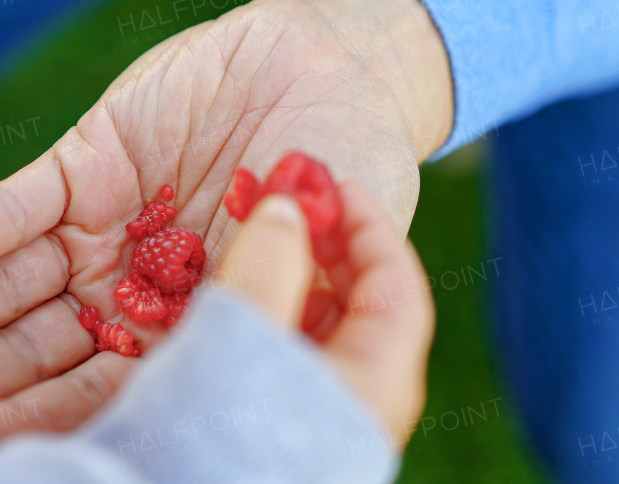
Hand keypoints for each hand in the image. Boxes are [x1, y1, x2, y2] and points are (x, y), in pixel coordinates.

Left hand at [0, 0, 451, 475]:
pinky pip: (15, 207)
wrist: (340, 72)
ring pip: (8, 288)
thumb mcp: (316, 270)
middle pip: (33, 354)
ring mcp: (100, 235)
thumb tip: (186, 392)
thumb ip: (255, 322)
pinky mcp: (82, 168)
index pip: (100, 400)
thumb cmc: (350, 181)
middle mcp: (130, 298)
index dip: (35, 428)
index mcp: (184, 341)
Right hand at [217, 189, 432, 444]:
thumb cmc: (219, 434)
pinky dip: (274, 321)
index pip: (400, 286)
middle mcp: (363, 402)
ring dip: (294, 284)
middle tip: (286, 210)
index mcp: (377, 382)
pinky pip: (294, 361)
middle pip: (365, 308)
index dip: (368, 226)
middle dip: (327, 251)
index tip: (330, 185)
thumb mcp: (241, 340)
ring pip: (326, 335)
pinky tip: (235, 311)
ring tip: (251, 255)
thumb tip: (285, 210)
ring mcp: (327, 419)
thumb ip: (266, 268)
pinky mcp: (287, 430)